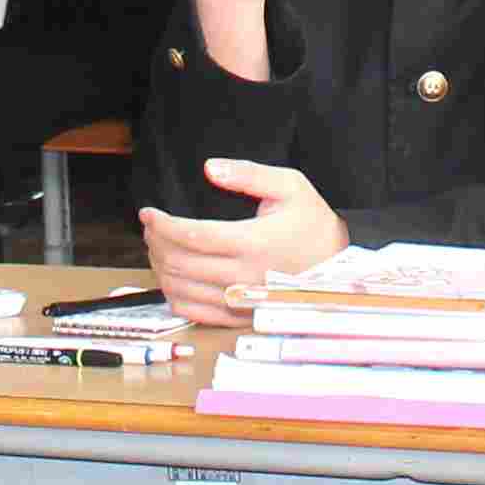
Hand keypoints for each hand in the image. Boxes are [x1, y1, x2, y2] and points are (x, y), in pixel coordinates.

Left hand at [140, 159, 348, 325]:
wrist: (336, 265)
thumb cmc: (312, 223)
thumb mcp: (290, 186)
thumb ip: (247, 174)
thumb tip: (210, 168)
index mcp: (253, 242)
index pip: (191, 235)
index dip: (161, 224)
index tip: (148, 213)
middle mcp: (243, 275)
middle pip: (179, 262)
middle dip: (155, 242)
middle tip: (151, 227)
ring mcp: (239, 300)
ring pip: (180, 288)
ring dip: (160, 266)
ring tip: (159, 247)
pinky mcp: (238, 316)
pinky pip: (192, 312)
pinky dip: (173, 294)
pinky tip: (173, 277)